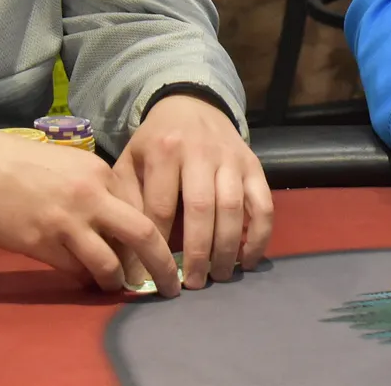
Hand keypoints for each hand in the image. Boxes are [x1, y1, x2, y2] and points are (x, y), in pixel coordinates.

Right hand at [0, 127, 181, 295]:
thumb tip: (124, 226)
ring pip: (109, 263)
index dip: (159, 235)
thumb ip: (102, 191)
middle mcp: (92, 197)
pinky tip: (91, 283)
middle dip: (161, 265)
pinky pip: (75, 271)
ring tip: (123, 288)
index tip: (169, 252)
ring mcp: (66, 223)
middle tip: (170, 286)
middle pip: (142, 235)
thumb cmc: (30, 165)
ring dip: (120, 281)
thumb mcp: (77, 167)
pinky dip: (87, 280)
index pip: (145, 208)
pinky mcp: (41, 244)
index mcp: (104, 174)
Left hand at [113, 94, 272, 289]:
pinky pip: (264, 202)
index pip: (159, 208)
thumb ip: (128, 201)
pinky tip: (250, 258)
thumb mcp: (129, 163)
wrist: (190, 105)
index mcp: (164, 151)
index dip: (153, 248)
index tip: (147, 279)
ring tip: (219, 276)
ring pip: (234, 207)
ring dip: (228, 247)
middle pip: (201, 209)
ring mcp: (231, 158)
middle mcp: (201, 153)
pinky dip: (261, 233)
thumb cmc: (155, 143)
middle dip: (198, 253)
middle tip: (193, 284)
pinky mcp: (254, 164)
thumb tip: (127, 253)